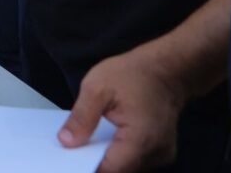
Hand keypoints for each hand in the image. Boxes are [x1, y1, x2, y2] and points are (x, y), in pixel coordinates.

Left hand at [58, 47, 185, 171]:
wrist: (164, 69)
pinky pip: (136, 161)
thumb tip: (66, 142)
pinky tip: (105, 141)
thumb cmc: (132, 74)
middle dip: (95, 162)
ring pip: (128, 169)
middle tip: (74, 147)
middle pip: (120, 171)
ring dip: (108, 159)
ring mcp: (161, 155)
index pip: (111, 169)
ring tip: (89, 142)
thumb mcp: (96, 88)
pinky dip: (119, 154)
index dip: (86, 166)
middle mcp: (156, 153)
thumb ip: (81, 118)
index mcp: (141, 139)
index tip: (68, 159)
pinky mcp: (161, 152)